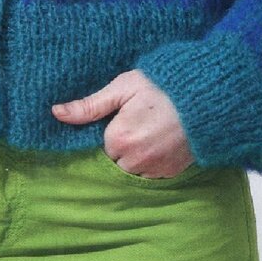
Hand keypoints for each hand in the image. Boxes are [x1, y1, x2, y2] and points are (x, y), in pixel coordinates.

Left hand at [52, 69, 193, 177]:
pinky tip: (162, 141)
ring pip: (134, 171)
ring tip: (151, 132)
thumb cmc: (162, 85)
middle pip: (116, 161)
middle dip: (122, 147)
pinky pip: (153, 175)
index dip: (112, 131)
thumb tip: (56, 113)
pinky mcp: (173, 173)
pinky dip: (154, 163)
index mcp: (119, 139)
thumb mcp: (123, 87)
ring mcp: (156, 170)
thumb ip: (90, 105)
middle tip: (139, 123)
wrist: (206, 95)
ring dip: (137, 158)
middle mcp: (136, 161)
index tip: (124, 117)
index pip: (103, 146)